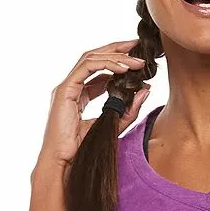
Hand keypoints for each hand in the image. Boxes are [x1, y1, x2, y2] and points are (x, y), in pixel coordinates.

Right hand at [36, 40, 151, 174]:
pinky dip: (106, 64)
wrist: (66, 163)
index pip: (99, 70)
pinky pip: (86, 68)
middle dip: (117, 50)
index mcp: (80, 94)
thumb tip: (145, 91)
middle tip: (138, 47)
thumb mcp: (114, 125)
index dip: (117, 61)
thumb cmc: (84, 150)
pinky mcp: (64, 91)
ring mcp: (66, 87)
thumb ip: (129, 110)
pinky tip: (123, 68)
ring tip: (136, 60)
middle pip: (94, 58)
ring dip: (115, 56)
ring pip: (91, 59)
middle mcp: (72, 87)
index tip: (137, 58)